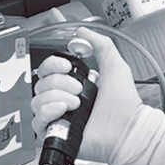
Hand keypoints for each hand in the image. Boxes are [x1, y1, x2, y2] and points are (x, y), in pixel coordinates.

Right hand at [32, 27, 141, 163]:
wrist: (127, 128)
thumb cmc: (124, 103)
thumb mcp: (114, 65)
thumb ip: (100, 44)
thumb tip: (82, 30)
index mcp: (73, 84)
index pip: (47, 70)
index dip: (53, 65)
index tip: (66, 66)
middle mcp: (62, 100)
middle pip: (41, 83)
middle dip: (60, 83)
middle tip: (79, 90)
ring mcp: (57, 117)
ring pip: (37, 100)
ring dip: (56, 97)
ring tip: (76, 104)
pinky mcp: (54, 133)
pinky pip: (37, 121)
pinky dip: (48, 112)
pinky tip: (63, 110)